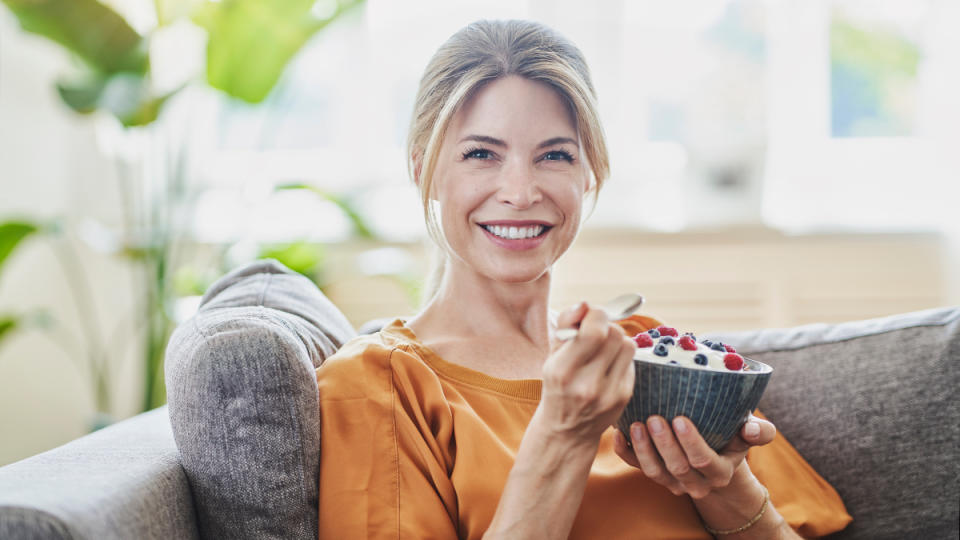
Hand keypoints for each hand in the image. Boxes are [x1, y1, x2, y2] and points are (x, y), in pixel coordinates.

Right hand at [536, 302, 636, 444]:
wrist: (567, 431)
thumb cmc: (557, 385)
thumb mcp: (552, 355)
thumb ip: (566, 324)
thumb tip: (585, 303)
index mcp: (562, 371)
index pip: (594, 331)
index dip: (595, 315)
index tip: (589, 317)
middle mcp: (587, 385)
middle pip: (614, 334)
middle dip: (606, 325)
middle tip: (596, 331)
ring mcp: (609, 393)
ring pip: (628, 344)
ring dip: (617, 339)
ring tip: (603, 348)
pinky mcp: (624, 396)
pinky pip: (631, 361)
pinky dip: (621, 356)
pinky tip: (608, 365)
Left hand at [612, 414, 775, 498]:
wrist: (715, 457)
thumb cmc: (732, 438)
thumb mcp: (748, 435)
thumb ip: (759, 432)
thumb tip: (752, 429)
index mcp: (719, 472)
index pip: (704, 461)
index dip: (691, 443)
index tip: (680, 419)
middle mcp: (695, 482)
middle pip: (677, 468)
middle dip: (664, 444)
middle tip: (654, 417)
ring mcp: (672, 481)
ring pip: (654, 472)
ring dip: (643, 448)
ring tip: (636, 424)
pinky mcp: (653, 473)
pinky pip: (634, 466)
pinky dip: (624, 451)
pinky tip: (617, 431)